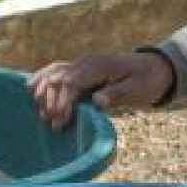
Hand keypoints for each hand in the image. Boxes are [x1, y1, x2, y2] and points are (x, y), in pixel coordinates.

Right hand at [28, 49, 175, 127]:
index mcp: (98, 67)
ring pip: (53, 72)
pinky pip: (55, 70)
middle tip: (51, 123)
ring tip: (41, 112)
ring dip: (43, 91)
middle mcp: (86, 62)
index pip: (72, 82)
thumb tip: (96, 101)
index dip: (62, 102)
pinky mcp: (79, 69)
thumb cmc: (146, 82)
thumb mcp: (137, 90)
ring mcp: (81, 64)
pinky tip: (31, 90)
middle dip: (50, 100)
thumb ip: (116, 94)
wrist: (154, 69)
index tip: (58, 121)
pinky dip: (42, 79)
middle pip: (58, 77)